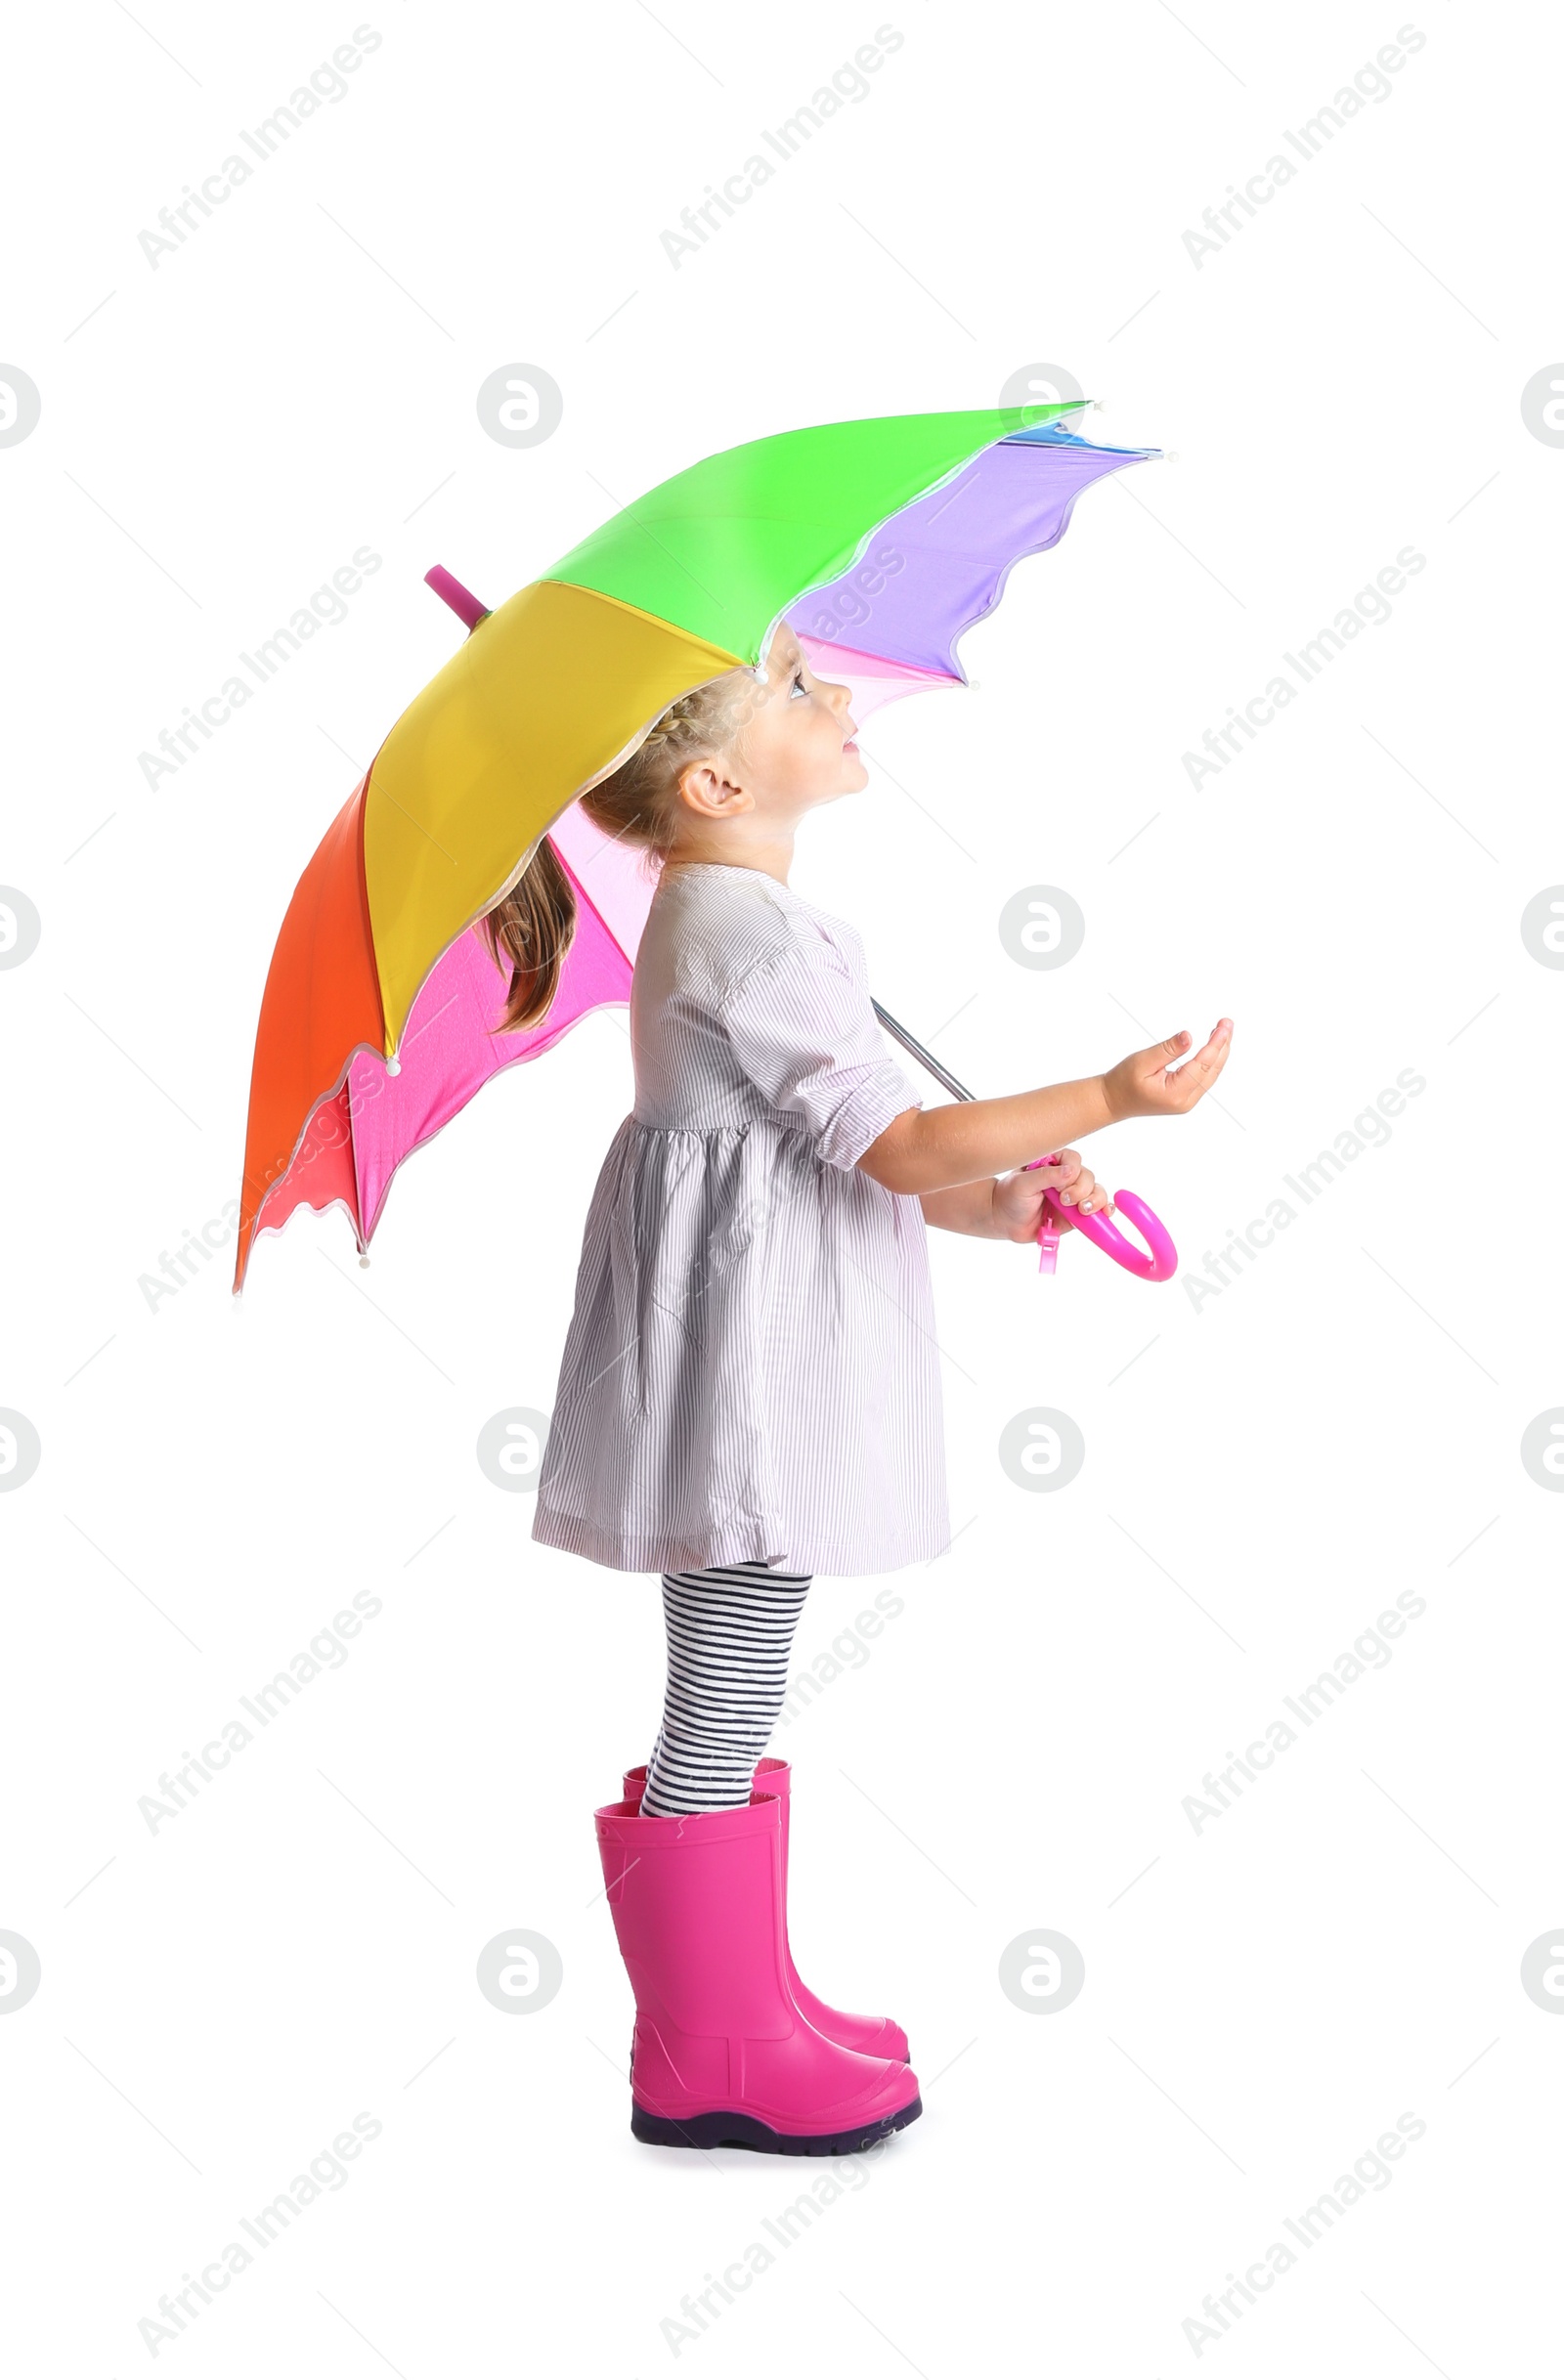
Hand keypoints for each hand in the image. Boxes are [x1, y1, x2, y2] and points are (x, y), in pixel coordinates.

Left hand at [991, 1148, 1111, 1244]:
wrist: (1004, 1221)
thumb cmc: (1010, 1197)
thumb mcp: (1022, 1184)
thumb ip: (1045, 1176)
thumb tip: (1071, 1171)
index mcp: (1052, 1161)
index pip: (1073, 1160)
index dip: (1072, 1173)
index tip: (1059, 1188)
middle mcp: (1066, 1176)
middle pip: (1087, 1177)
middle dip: (1081, 1190)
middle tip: (1065, 1201)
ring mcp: (1073, 1194)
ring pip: (1096, 1192)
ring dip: (1095, 1201)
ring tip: (1082, 1210)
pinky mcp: (1076, 1213)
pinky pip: (1096, 1209)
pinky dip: (1104, 1210)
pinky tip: (1104, 1214)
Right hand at [1102, 1018, 1233, 1121]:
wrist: (1113, 1101)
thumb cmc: (1122, 1081)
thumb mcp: (1142, 1061)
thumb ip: (1167, 1049)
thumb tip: (1189, 1036)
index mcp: (1175, 1093)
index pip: (1202, 1066)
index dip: (1215, 1045)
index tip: (1223, 1027)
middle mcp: (1185, 1101)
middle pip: (1212, 1070)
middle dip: (1222, 1045)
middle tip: (1227, 1023)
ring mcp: (1187, 1101)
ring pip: (1210, 1074)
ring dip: (1219, 1052)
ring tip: (1224, 1031)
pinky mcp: (1185, 1097)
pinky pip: (1204, 1077)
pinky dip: (1211, 1061)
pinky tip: (1214, 1047)